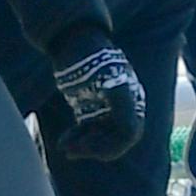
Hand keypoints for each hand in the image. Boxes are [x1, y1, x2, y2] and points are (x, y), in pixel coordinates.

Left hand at [46, 27, 146, 160]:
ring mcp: (106, 109)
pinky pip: (87, 132)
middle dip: (94, 148)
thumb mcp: (113, 86)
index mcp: (132, 101)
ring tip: (64, 147)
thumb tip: (131, 134)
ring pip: (99, 139)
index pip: (129, 135)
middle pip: (114, 140)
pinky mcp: (90, 110)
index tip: (88, 146)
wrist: (75, 44)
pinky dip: (76, 140)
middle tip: (72, 151)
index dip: (111, 146)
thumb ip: (125, 110)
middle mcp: (123, 108)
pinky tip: (62, 142)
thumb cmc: (95, 62)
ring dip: (83, 147)